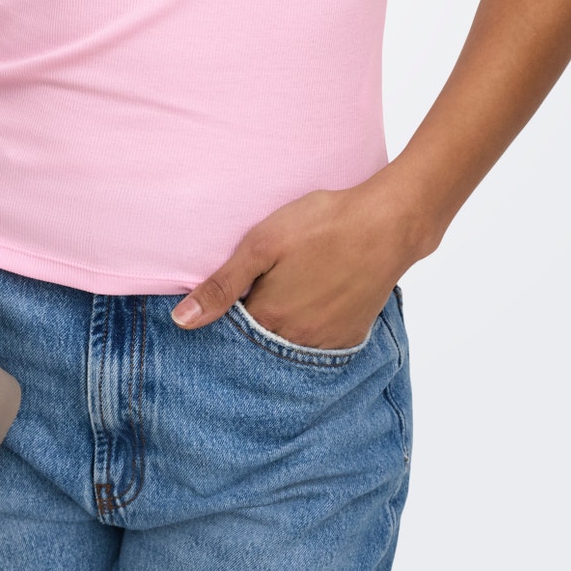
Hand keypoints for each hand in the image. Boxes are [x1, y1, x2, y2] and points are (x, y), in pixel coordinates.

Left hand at [169, 174, 421, 348]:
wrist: (387, 223)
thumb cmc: (322, 224)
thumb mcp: (262, 244)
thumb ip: (222, 285)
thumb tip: (182, 322)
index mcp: (270, 317)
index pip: (231, 335)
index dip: (223, 318)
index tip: (223, 304)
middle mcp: (297, 340)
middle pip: (262, 345)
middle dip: (251, 330)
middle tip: (258, 295)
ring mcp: (328, 341)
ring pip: (291, 347)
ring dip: (280, 333)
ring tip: (283, 299)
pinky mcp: (352, 334)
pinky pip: (321, 347)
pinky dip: (309, 333)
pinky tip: (310, 306)